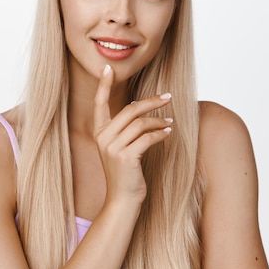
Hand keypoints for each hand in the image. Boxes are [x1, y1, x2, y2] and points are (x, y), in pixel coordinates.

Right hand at [93, 64, 172, 203]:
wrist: (122, 199)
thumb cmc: (124, 172)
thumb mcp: (119, 147)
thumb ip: (124, 128)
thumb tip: (139, 107)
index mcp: (99, 132)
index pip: (99, 103)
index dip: (103, 85)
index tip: (108, 68)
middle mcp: (103, 137)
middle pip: (129, 110)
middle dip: (151, 101)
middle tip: (168, 96)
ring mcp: (113, 148)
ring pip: (141, 123)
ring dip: (159, 120)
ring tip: (169, 121)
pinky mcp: (126, 157)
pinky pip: (148, 138)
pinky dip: (160, 133)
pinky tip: (168, 132)